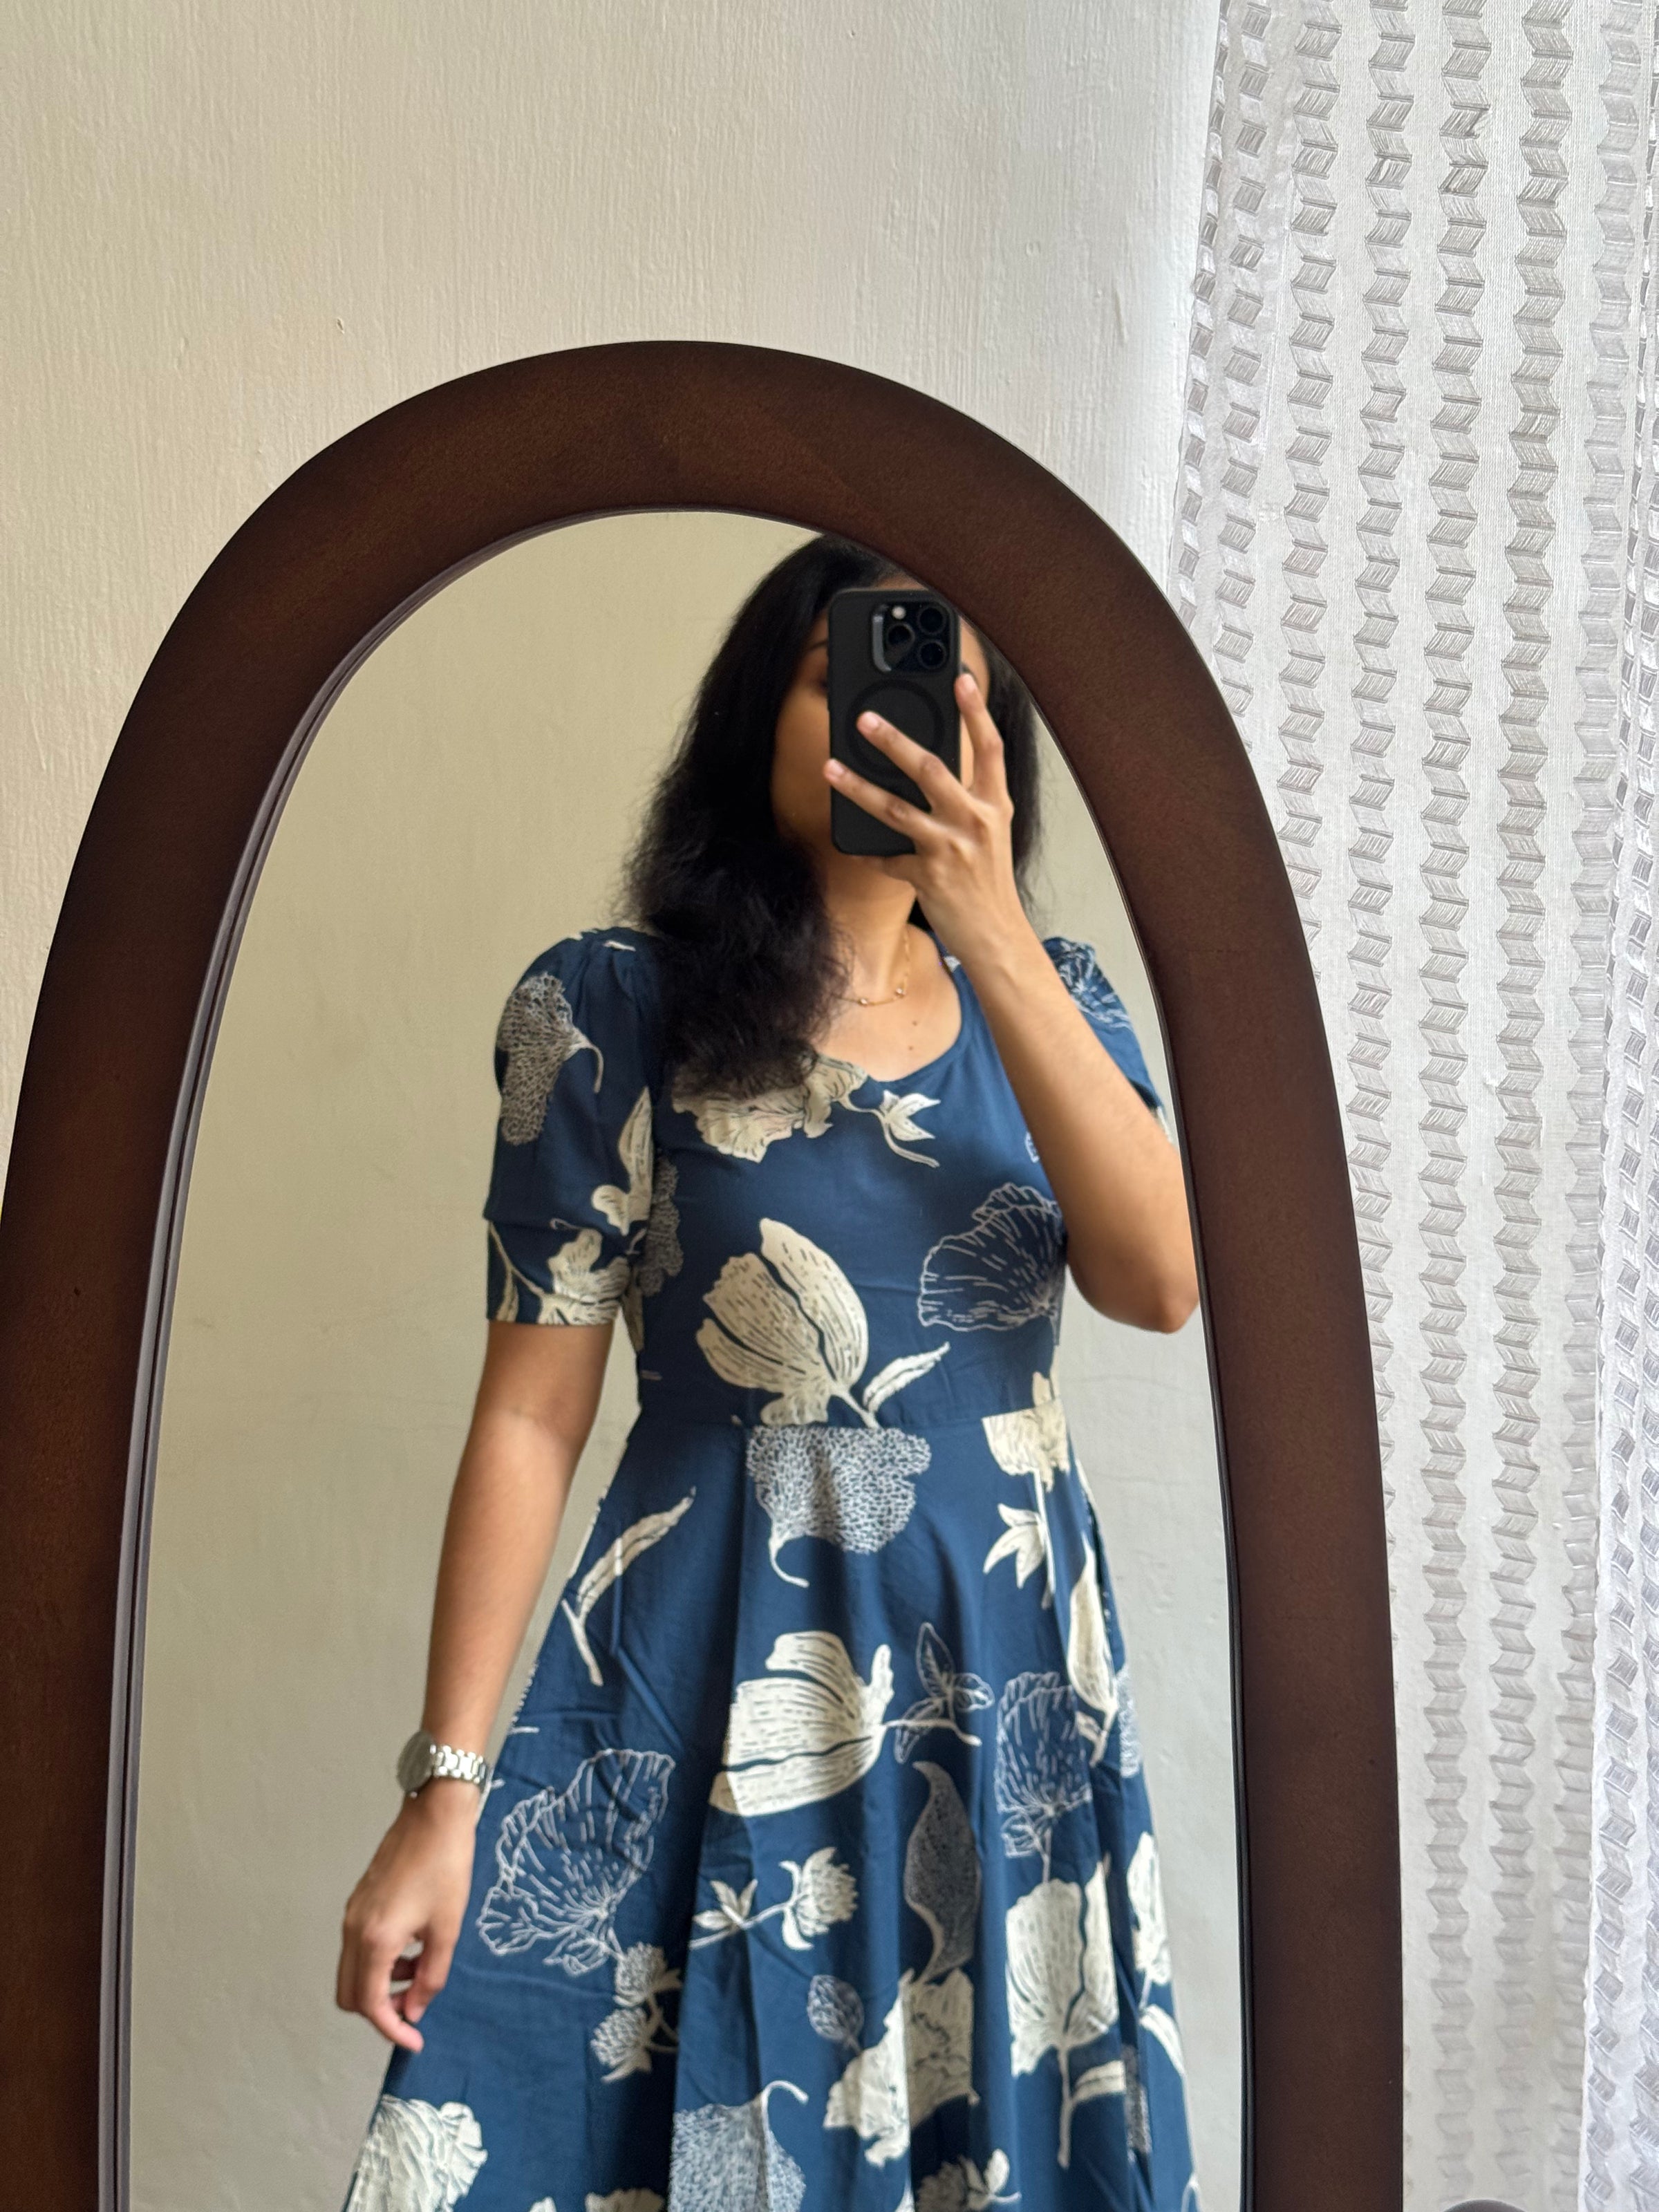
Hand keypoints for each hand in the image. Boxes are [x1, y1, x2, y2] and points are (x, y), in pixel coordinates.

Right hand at [336, 1782, 479, 2049]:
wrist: (435, 1813)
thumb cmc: (446, 1866)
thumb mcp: (448, 1928)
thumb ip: (430, 1976)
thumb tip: (414, 2011)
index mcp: (375, 1939)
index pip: (369, 2004)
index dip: (392, 2029)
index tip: (415, 2040)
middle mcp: (353, 1929)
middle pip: (349, 1994)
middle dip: (379, 2011)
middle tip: (413, 2008)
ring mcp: (352, 1913)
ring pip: (352, 1971)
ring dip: (380, 1984)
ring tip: (420, 1970)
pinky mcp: (359, 1900)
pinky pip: (358, 1946)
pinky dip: (379, 1961)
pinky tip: (412, 1946)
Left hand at [824, 669, 1028, 964]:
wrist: (997, 936)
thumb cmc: (989, 882)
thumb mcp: (990, 833)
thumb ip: (969, 799)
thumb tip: (931, 768)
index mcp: (993, 804)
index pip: (990, 747)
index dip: (976, 710)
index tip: (962, 677)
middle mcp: (974, 820)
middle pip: (931, 767)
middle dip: (894, 740)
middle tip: (864, 718)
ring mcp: (950, 847)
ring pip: (896, 807)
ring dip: (858, 785)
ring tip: (831, 766)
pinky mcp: (927, 875)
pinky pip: (887, 857)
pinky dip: (869, 851)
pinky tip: (851, 844)